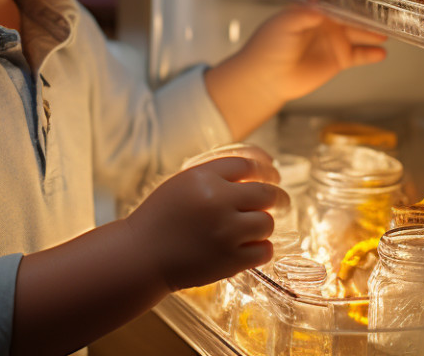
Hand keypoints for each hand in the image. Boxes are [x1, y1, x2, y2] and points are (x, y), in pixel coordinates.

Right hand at [124, 146, 284, 291]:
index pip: (249, 163)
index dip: (266, 167)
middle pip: (267, 192)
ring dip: (264, 224)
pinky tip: (252, 246)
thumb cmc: (159, 218)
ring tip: (255, 227)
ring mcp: (226, 232)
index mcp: (203, 177)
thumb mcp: (182, 183)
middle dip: (279, 196)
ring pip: (267, 222)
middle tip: (282, 201)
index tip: (273, 174)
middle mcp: (218, 201)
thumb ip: (215, 175)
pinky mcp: (230, 260)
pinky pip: (264, 250)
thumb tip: (256, 168)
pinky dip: (262, 248)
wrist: (141, 255)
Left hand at [205, 7, 386, 138]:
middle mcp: (327, 23)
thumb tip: (322, 1)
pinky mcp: (338, 60)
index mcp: (314, 9)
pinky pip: (359, 55)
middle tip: (388, 9)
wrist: (266, 77)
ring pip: (360, 33)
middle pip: (353, 15)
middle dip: (369, 13)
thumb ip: (305, 12)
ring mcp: (334, 41)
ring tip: (392, 29)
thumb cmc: (269, 46)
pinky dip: (371, 54)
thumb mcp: (285, 23)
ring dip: (374, 31)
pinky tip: (382, 52)